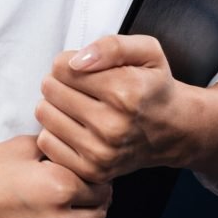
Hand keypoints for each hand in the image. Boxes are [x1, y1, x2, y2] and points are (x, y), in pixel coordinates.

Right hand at [0, 135, 110, 217]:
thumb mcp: (17, 146)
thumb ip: (53, 149)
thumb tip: (72, 151)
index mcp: (58, 187)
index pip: (101, 184)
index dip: (94, 177)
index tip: (85, 174)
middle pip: (98, 214)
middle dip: (91, 200)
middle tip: (73, 191)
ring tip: (52, 210)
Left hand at [35, 35, 196, 182]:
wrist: (172, 129)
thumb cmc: (154, 86)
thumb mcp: (146, 51)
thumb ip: (111, 46)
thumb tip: (76, 61)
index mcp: (125, 92)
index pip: (62, 67)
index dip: (68, 62)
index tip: (82, 68)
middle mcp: (112, 126)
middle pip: (50, 89)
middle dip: (59, 81)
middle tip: (78, 86)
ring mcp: (101, 153)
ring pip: (44, 114)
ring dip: (54, 105)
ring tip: (74, 104)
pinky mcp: (91, 171)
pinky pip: (46, 142)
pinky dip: (54, 131)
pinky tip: (72, 125)